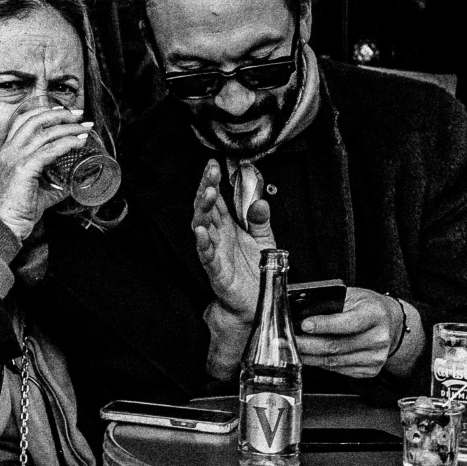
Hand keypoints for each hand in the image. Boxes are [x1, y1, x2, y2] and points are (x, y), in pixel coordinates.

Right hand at [0, 106, 95, 237]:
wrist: (4, 225)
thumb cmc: (18, 210)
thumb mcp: (37, 190)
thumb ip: (53, 183)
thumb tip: (72, 181)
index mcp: (8, 151)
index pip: (23, 120)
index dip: (44, 111)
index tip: (63, 111)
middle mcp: (10, 150)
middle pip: (36, 119)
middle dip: (61, 114)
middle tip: (79, 115)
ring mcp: (15, 158)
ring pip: (46, 132)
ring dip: (69, 128)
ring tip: (85, 129)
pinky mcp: (24, 168)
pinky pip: (51, 149)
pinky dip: (67, 143)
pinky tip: (79, 143)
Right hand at [191, 160, 275, 315]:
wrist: (258, 300)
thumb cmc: (257, 270)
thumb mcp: (265, 239)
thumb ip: (261, 219)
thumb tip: (260, 201)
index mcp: (228, 226)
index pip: (218, 199)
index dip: (213, 182)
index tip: (214, 165)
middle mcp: (218, 236)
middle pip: (207, 208)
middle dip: (207, 189)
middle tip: (210, 173)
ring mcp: (215, 251)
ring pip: (202, 227)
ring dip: (203, 210)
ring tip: (208, 195)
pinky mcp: (216, 270)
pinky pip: (206, 254)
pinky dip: (202, 242)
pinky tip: (201, 230)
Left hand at [297, 287, 402, 378]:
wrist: (390, 323)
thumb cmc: (366, 307)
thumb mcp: (352, 296)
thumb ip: (330, 304)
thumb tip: (300, 314)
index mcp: (375, 314)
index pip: (347, 323)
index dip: (323, 325)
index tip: (304, 325)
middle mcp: (378, 338)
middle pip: (335, 346)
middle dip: (306, 344)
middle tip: (286, 341)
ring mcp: (375, 357)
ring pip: (333, 361)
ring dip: (308, 357)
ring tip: (292, 349)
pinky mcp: (369, 370)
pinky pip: (337, 369)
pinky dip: (320, 363)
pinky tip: (310, 357)